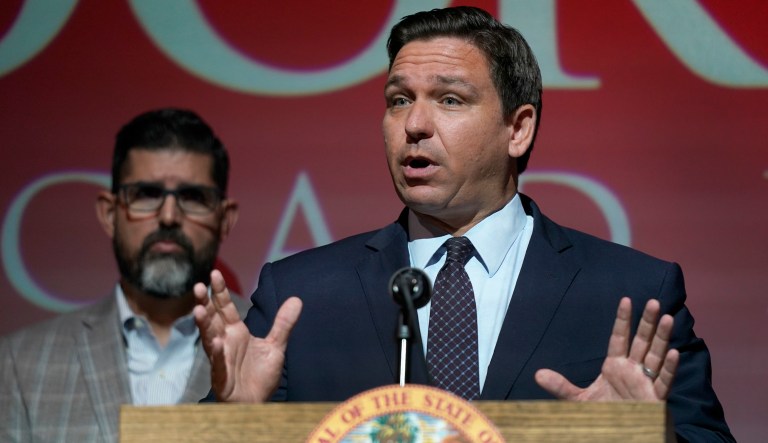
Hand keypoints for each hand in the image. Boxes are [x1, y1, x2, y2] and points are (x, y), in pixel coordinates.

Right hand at [193, 269, 301, 401]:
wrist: (258, 403)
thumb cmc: (260, 376)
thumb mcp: (276, 346)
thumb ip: (283, 323)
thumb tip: (296, 299)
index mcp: (236, 332)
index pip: (225, 308)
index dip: (220, 292)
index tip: (214, 273)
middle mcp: (224, 342)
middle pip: (212, 319)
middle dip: (205, 303)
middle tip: (199, 286)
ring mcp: (221, 359)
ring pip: (209, 338)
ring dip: (203, 325)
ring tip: (198, 310)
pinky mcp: (221, 377)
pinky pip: (217, 364)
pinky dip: (216, 354)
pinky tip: (215, 343)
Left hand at [535, 297, 678, 400]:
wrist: (617, 435)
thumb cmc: (603, 414)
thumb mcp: (578, 400)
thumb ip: (561, 386)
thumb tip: (537, 374)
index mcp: (614, 366)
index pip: (619, 338)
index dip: (622, 320)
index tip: (625, 300)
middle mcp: (632, 370)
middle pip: (641, 341)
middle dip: (647, 323)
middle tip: (652, 301)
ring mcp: (645, 383)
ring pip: (655, 356)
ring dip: (661, 338)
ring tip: (666, 318)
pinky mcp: (655, 399)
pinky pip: (663, 381)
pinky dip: (669, 368)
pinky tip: (672, 353)